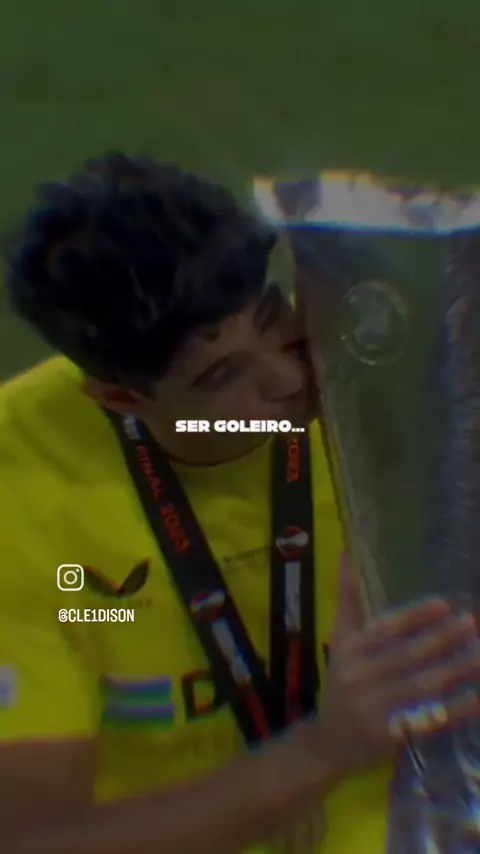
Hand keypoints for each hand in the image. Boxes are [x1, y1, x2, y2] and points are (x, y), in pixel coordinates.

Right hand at [313, 556, 479, 776]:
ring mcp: (376, 708)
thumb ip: (347, 597)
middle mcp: (360, 677)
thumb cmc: (340, 682)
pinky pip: (429, 718)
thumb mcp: (339, 640)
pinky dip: (455, 708)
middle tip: (470, 623)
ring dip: (456, 669)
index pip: (385, 629)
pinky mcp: (392, 735)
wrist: (327, 743)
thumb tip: (348, 552)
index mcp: (348, 650)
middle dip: (442, 639)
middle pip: (408, 656)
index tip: (443, 605)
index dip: (415, 617)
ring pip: (423, 685)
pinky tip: (477, 697)